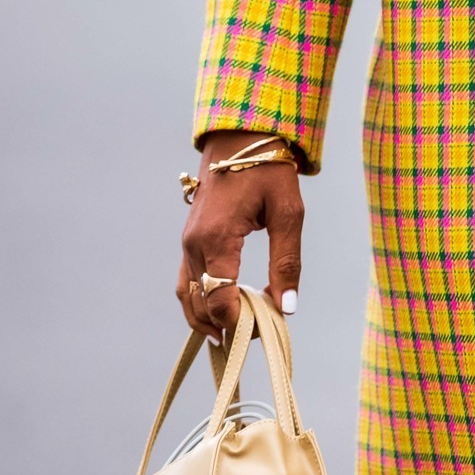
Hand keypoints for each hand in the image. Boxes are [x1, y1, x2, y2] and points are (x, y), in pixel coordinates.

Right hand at [176, 129, 304, 338]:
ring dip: (205, 318)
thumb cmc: (269, 169)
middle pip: (198, 302)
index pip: (219, 298)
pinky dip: (198, 299)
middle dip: (223, 326)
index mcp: (218, 238)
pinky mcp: (189, 237)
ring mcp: (187, 241)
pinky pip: (186, 278)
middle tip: (252, 339)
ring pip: (186, 293)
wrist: (241, 135)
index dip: (239, 323)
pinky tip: (218, 309)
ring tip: (231, 335)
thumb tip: (286, 307)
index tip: (264, 332)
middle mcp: (194, 243)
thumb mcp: (288, 212)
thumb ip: (286, 262)